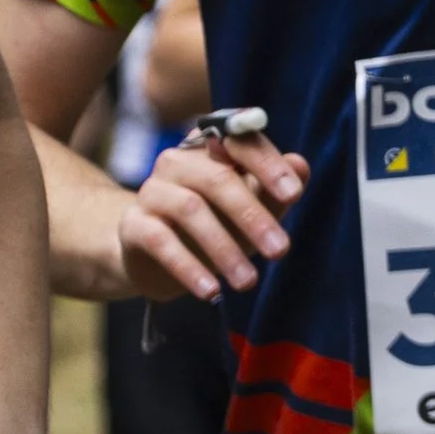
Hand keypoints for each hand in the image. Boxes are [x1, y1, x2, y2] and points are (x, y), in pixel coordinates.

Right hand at [117, 129, 307, 301]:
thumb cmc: (213, 225)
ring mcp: (152, 191)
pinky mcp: (134, 225)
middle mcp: (176, 162)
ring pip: (190, 210)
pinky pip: (160, 241)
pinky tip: (211, 292)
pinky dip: (188, 267)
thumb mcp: (249, 211)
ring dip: (224, 248)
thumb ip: (273, 191)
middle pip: (216, 178)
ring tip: (249, 281)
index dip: (266, 163)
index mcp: (207, 149)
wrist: (153, 256)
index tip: (294, 193)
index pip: (237, 141)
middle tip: (281, 250)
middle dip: (252, 215)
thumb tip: (301, 165)